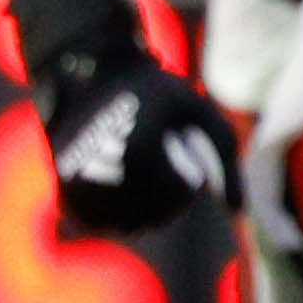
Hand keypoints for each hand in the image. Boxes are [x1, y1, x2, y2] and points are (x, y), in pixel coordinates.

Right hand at [11, 0, 238, 241]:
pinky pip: (100, 223)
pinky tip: (121, 185)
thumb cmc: (151, 93)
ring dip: (145, 209)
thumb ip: (226, 158)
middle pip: (157, 214)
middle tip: (159, 162)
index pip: (180, 193)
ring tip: (142, 173)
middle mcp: (103, 172)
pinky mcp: (64, 192)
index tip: (175, 149)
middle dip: (169, 195)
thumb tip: (238, 211)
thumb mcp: (198, 111)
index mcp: (138, 150)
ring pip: (128, 224)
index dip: (188, 175)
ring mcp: (78, 185)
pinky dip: (115, 213)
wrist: (87, 77)